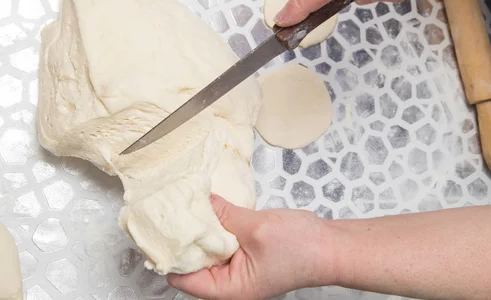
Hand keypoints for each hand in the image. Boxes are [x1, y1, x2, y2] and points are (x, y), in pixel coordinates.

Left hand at [167, 195, 338, 299]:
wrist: (333, 246)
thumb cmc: (303, 249)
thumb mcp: (256, 228)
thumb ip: (224, 215)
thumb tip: (200, 200)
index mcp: (230, 289)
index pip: (184, 278)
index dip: (170, 255)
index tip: (157, 229)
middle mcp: (230, 283)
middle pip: (192, 263)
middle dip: (184, 238)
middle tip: (170, 210)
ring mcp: (238, 268)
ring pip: (207, 250)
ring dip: (201, 230)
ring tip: (187, 205)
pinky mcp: (245, 254)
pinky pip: (222, 241)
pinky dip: (216, 226)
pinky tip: (210, 208)